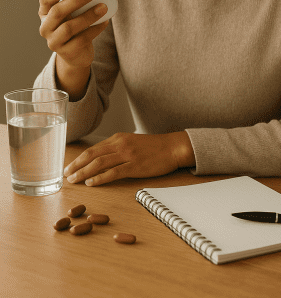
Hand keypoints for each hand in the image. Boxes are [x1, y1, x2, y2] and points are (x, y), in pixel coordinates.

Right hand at [39, 0, 108, 68]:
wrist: (76, 53)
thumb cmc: (75, 24)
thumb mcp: (71, 12)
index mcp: (44, 12)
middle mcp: (45, 27)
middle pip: (58, 12)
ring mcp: (53, 42)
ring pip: (69, 27)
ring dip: (88, 15)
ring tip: (103, 6)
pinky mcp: (66, 53)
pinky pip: (81, 40)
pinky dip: (95, 29)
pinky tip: (105, 21)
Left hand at [64, 132, 194, 185]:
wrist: (173, 147)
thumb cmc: (154, 147)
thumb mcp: (132, 142)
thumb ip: (118, 148)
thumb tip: (102, 158)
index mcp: (118, 138)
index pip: (93, 149)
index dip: (79, 159)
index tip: (69, 167)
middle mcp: (120, 144)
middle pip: (92, 155)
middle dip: (76, 165)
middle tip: (66, 175)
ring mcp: (127, 155)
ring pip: (99, 163)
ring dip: (84, 172)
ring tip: (74, 180)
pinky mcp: (135, 166)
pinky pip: (113, 172)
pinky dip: (100, 178)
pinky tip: (91, 183)